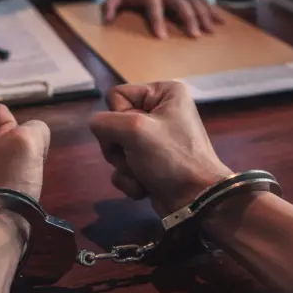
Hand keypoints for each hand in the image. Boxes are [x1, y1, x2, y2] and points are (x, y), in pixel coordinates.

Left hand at [0, 103, 50, 228]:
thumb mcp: (28, 142)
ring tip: (11, 185)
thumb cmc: (4, 183)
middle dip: (13, 150)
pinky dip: (5, 181)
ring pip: (0, 154)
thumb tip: (33, 140)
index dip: (14, 132)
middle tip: (12, 172)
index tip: (9, 156)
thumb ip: (36, 128)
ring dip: (12, 166)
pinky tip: (7, 195)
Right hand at [89, 81, 231, 216]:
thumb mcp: (134, 130)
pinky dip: (130, 179)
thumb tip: (97, 129)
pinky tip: (146, 187)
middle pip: (113, 123)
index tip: (137, 133)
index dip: (119, 118)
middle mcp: (160, 111)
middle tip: (138, 158)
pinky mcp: (151, 163)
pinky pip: (124, 166)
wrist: (195, 200)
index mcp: (164, 93)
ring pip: (115, 147)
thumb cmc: (170, 158)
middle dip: (120, 147)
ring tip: (144, 174)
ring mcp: (155, 139)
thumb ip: (103, 122)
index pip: (116, 96)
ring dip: (125, 166)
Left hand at [103, 0, 223, 38]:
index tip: (162, 38)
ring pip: (194, 1)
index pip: (155, 8)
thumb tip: (107, 18)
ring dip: (204, 16)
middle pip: (181, 4)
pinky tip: (220, 22)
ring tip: (209, 31)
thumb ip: (112, 5)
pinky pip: (201, 1)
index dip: (158, 22)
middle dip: (189, 19)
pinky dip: (212, 10)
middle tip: (194, 35)